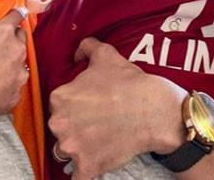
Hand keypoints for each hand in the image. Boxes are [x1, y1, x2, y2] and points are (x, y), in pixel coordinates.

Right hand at [0, 0, 28, 135]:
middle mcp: (17, 52)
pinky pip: (14, 89)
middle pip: (20, 40)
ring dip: (11, 64)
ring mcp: (19, 76)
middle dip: (10, 40)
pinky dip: (6, 88)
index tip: (9, 16)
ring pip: (20, 64)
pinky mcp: (15, 97)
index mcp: (4, 32)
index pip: (17, 16)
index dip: (12, 15)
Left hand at [48, 38, 186, 178]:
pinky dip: (85, 172)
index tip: (90, 108)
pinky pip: (78, 176)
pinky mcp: (86, 166)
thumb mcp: (107, 55)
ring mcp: (71, 147)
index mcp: (60, 97)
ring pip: (65, 152)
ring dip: (78, 149)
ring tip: (99, 142)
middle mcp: (59, 123)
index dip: (75, 107)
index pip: (59, 106)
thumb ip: (87, 47)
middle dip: (75, 128)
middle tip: (97, 124)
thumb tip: (77, 52)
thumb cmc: (130, 83)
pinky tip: (96, 164)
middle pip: (60, 129)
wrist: (154, 110)